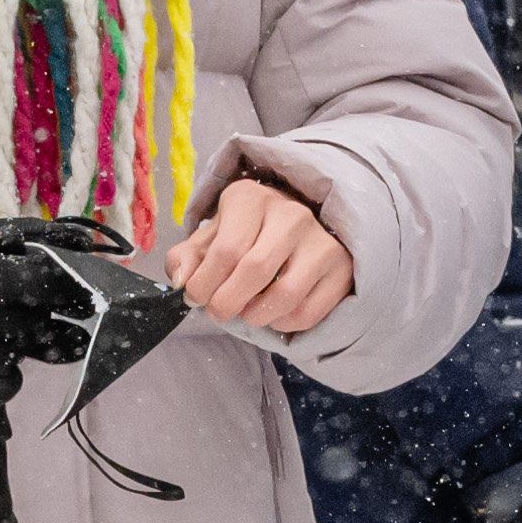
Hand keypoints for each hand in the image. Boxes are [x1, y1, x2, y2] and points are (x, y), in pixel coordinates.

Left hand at [162, 171, 351, 336]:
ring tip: (246, 314)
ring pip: (285, 295)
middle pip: (254, 271)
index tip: (196, 297)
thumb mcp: (211, 238)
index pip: (225, 250)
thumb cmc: (247, 236)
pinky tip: (273, 315)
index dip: (204, 284)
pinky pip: (308, 311)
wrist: (299, 231)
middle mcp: (291, 213)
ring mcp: (321, 240)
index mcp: (251, 198)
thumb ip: (187, 257)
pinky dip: (283, 324)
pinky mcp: (341, 267)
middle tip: (218, 312)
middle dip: (227, 302)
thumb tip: (181, 280)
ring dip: (256, 316)